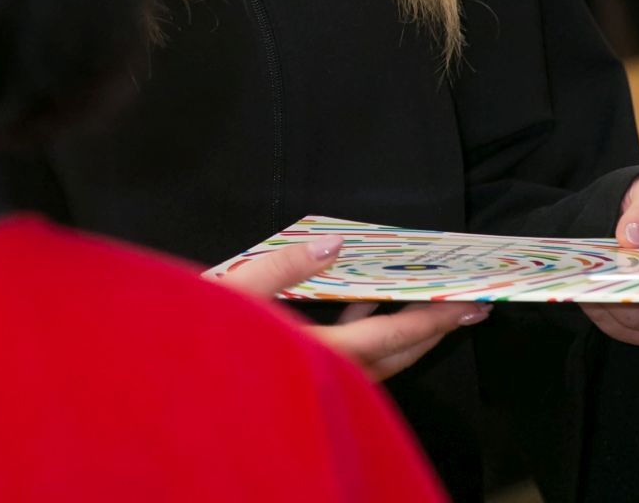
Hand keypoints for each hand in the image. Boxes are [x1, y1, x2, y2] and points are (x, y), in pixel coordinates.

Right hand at [210, 237, 488, 381]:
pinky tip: (359, 298)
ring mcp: (315, 384)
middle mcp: (325, 379)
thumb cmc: (200, 343)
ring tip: (419, 295)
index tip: (469, 305)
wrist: (169, 393)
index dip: (432, 320)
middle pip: (394, 357)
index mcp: (317, 357)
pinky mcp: (302, 380)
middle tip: (466, 305)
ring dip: (399, 330)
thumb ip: (285, 267)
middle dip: (431, 330)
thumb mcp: (235, 294)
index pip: (390, 337)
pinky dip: (363, 329)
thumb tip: (331, 245)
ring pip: (374, 361)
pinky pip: (349, 356)